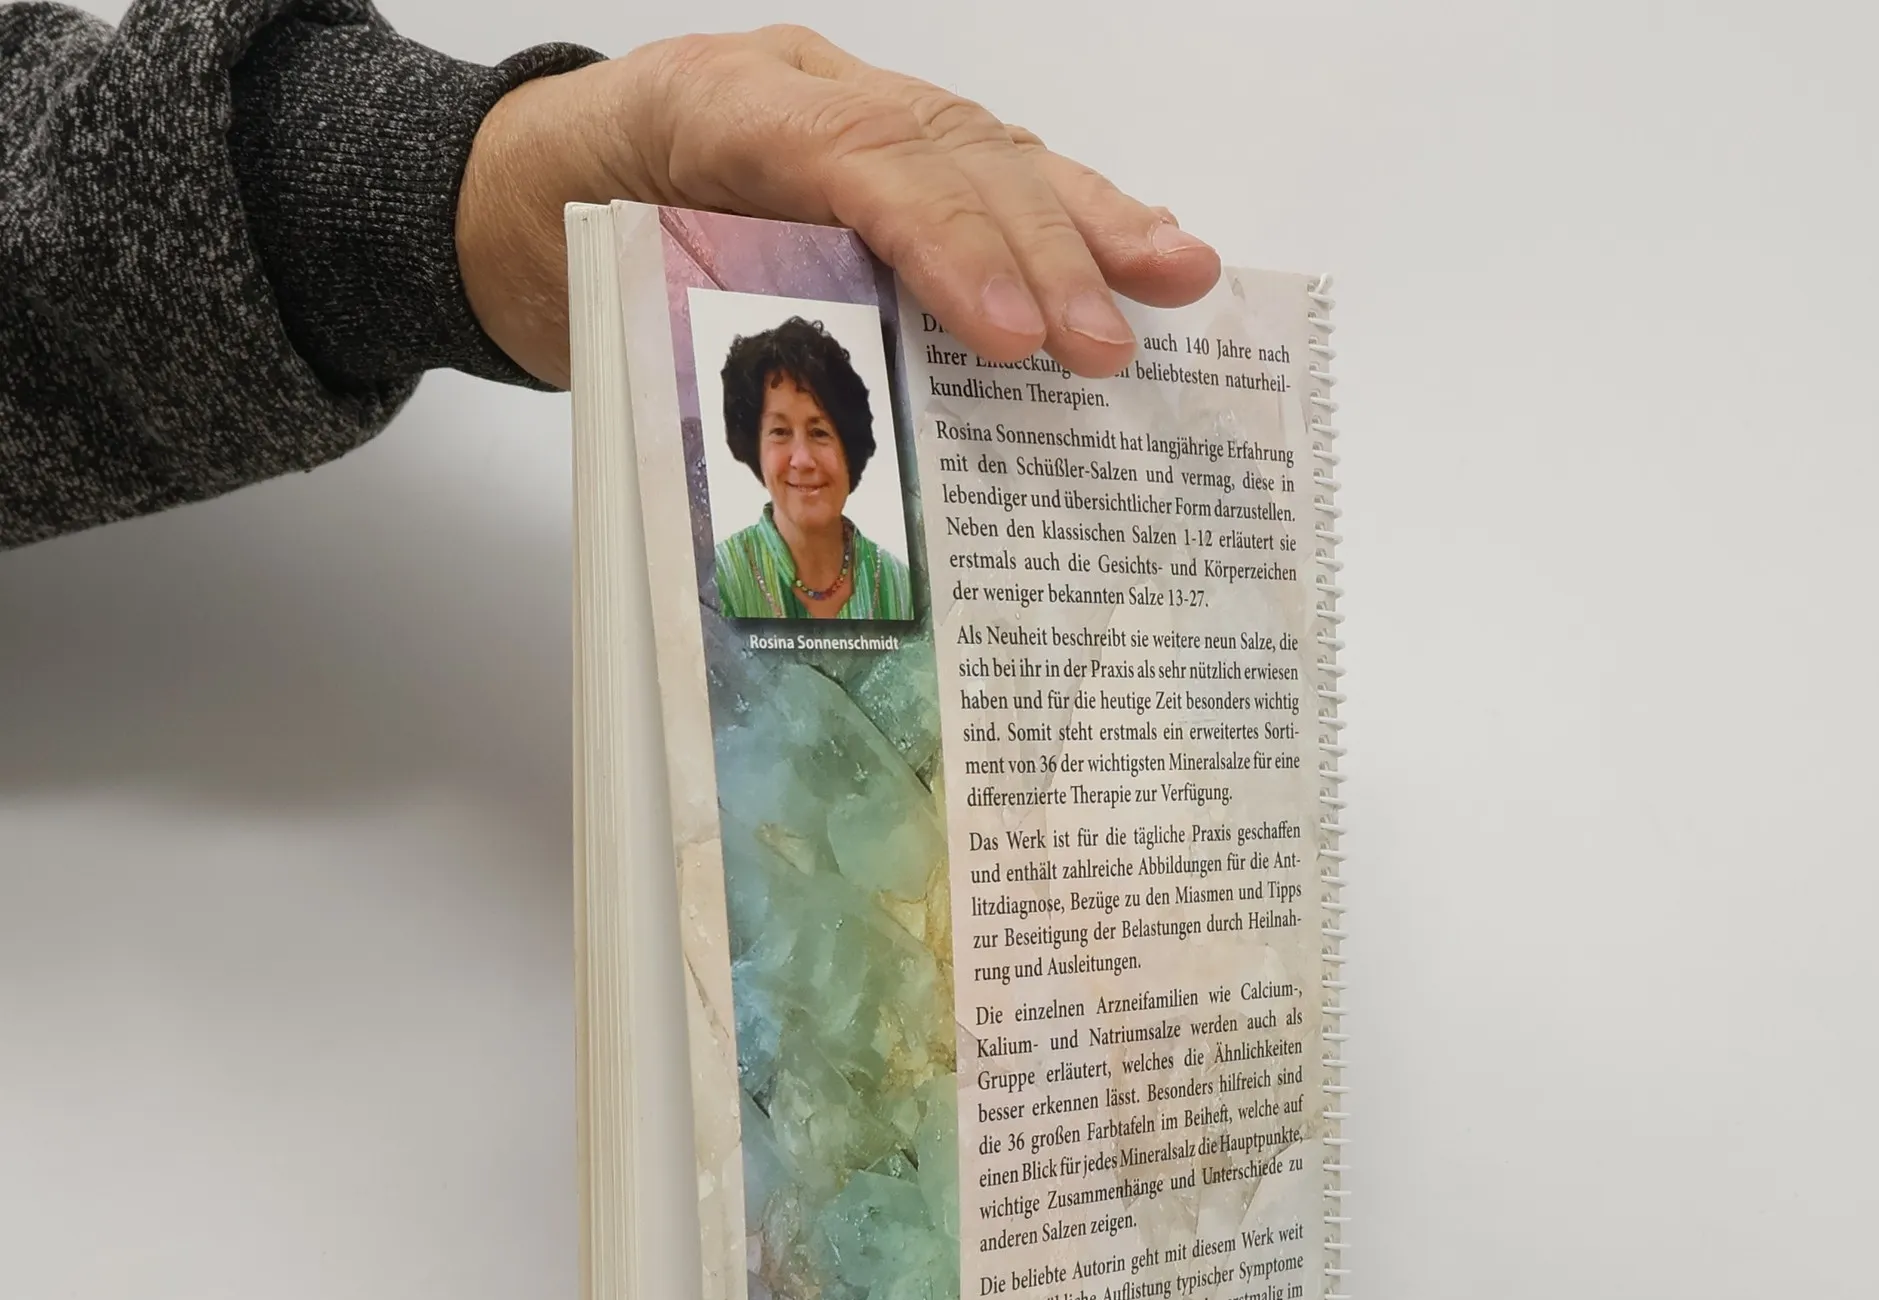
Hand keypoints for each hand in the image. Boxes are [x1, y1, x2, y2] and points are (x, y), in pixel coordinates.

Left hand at [455, 26, 1220, 387]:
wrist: (504, 189)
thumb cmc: (547, 243)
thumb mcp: (595, 292)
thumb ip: (703, 327)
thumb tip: (824, 431)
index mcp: (719, 110)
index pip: (861, 162)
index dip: (947, 245)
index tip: (1007, 334)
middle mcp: (799, 90)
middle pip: (948, 152)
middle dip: (1040, 250)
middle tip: (1102, 347)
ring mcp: (846, 107)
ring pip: (986, 148)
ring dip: (1088, 219)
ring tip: (1174, 274)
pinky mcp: (873, 144)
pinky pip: (981, 168)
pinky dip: (1063, 209)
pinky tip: (1134, 239)